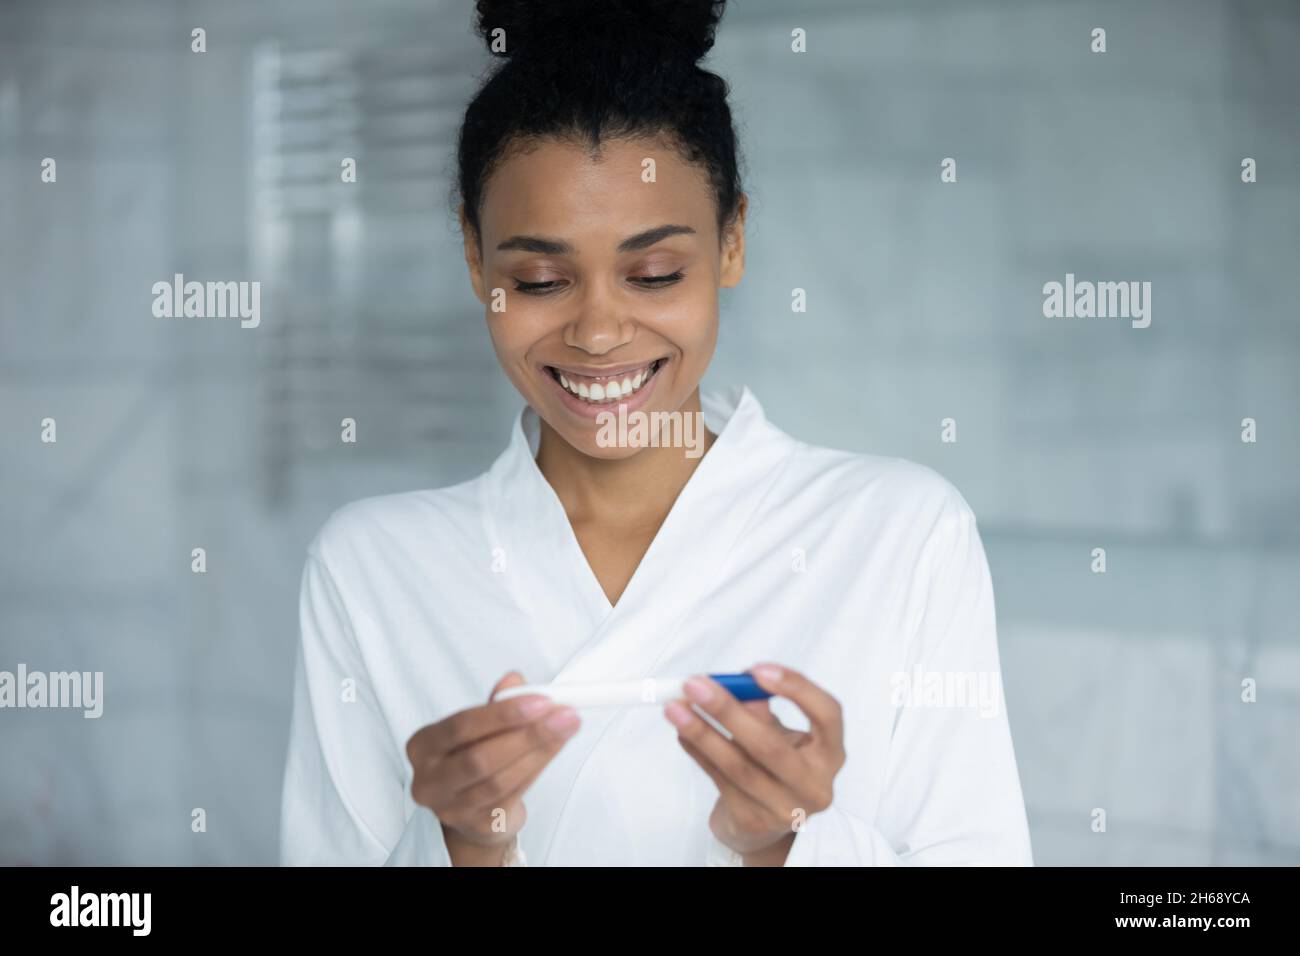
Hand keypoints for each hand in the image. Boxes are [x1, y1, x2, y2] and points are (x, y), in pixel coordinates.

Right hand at [405, 671, 579, 864]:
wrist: (472, 807)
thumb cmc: (472, 755)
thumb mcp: (478, 726)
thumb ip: (495, 703)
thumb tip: (515, 681)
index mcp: (424, 745)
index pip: (461, 726)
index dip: (502, 714)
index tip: (540, 701)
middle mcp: (430, 780)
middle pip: (480, 758)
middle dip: (527, 735)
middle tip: (562, 716)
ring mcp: (452, 808)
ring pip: (500, 780)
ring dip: (538, 752)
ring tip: (564, 730)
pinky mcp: (478, 825)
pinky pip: (513, 796)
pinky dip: (537, 769)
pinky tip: (553, 750)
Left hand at [664, 664, 844, 863]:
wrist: (767, 820)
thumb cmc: (776, 762)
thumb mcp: (780, 732)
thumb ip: (763, 709)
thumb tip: (732, 686)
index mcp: (831, 753)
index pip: (828, 714)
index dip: (796, 688)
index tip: (756, 669)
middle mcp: (815, 785)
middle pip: (771, 745)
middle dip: (728, 711)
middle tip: (695, 685)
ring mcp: (784, 809)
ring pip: (737, 765)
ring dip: (701, 732)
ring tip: (675, 707)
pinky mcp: (753, 820)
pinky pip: (719, 779)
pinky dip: (697, 751)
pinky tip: (681, 731)